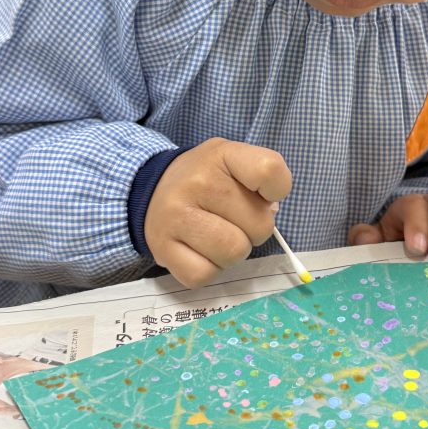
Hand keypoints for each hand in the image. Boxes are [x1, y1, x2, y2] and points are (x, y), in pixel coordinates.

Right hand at [145, 138, 291, 287]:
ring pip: (234, 253)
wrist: (150, 190)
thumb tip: (269, 213)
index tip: (263, 194)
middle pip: (259, 225)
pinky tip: (201, 250)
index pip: (269, 171)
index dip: (277, 190)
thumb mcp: (234, 160)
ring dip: (234, 251)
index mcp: (222, 154)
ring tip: (219, 235)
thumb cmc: (205, 178)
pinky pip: (205, 274)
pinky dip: (210, 269)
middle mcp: (197, 182)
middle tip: (235, 219)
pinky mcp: (163, 249)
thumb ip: (261, 178)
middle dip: (255, 229)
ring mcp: (176, 216)